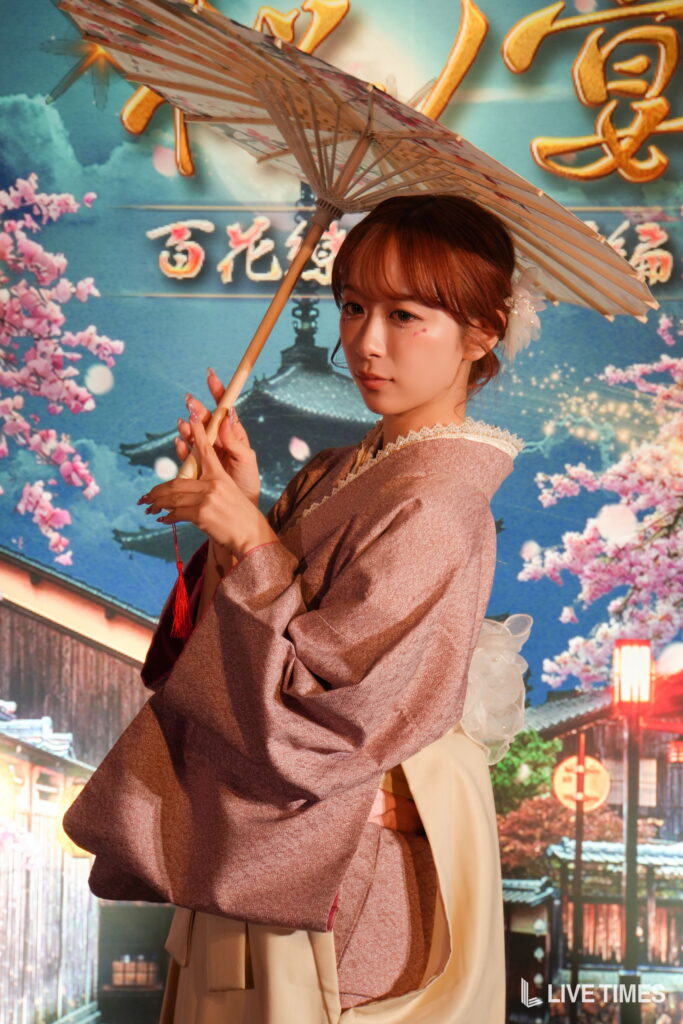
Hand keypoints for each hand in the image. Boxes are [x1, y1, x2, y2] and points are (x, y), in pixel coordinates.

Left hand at [139, 410, 277, 557]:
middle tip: (145, 497)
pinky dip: (167, 517)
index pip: (204, 450)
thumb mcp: (229, 495)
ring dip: (158, 503)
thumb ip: (209, 488)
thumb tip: (186, 491)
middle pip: (177, 481)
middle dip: (158, 491)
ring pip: (173, 497)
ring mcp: (207, 498)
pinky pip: (176, 513)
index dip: (196, 433)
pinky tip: (162, 519)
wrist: (251, 537)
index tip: (187, 418)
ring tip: (148, 507)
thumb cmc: (241, 518)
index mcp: (220, 476)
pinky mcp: (201, 514)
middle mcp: (213, 484)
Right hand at [176, 368, 260, 506]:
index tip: (211, 376)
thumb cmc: (247, 484)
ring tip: (183, 424)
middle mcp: (219, 441)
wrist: (238, 510)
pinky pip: (186, 453)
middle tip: (190, 401)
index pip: (225, 410)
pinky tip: (180, 443)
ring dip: (187, 428)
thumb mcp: (247, 462)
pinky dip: (182, 447)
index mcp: (234, 436)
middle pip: (206, 420)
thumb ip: (236, 441)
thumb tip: (227, 417)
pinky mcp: (196, 466)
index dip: (219, 392)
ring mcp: (206, 453)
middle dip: (197, 409)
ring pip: (194, 435)